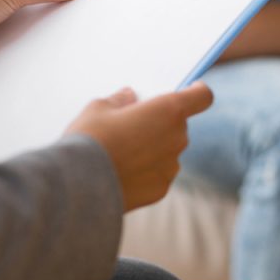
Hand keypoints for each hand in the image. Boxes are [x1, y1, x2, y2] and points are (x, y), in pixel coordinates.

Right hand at [65, 82, 213, 210]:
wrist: (76, 186)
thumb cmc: (89, 140)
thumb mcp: (99, 108)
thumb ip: (121, 100)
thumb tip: (130, 98)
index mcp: (169, 111)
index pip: (202, 97)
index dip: (197, 92)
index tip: (190, 90)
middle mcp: (177, 138)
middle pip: (179, 125)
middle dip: (161, 122)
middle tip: (133, 125)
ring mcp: (171, 166)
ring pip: (168, 151)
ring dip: (154, 148)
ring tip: (121, 153)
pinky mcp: (161, 190)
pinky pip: (158, 174)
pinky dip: (146, 172)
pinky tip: (120, 173)